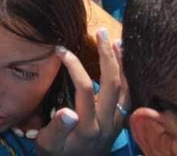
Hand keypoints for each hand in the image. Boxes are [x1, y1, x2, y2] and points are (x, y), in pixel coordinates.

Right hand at [32, 30, 126, 154]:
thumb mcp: (48, 146)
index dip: (73, 65)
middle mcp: (107, 124)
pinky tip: (122, 64)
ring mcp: (117, 124)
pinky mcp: (120, 124)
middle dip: (106, 55)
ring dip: (122, 63)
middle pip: (112, 83)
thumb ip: (56, 129)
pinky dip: (127, 77)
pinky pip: (128, 97)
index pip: (84, 88)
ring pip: (125, 88)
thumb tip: (66, 111)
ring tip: (116, 41)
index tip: (60, 49)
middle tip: (100, 32)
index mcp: (87, 127)